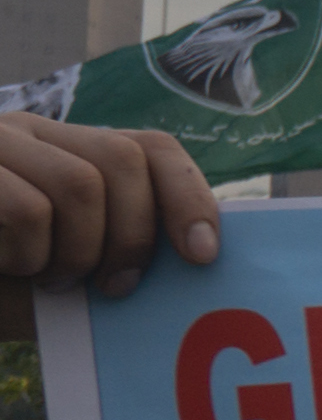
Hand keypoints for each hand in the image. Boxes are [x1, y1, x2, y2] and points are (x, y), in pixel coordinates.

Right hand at [0, 116, 221, 295]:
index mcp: (67, 150)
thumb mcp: (68, 266)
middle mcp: (27, 132)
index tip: (204, 256)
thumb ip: (120, 251)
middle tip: (111, 286)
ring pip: (79, 185)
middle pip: (122, 161)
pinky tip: (5, 266)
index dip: (189, 197)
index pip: (152, 148)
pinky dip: (28, 255)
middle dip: (132, 237)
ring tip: (46, 277)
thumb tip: (200, 256)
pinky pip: (26, 208)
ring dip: (76, 252)